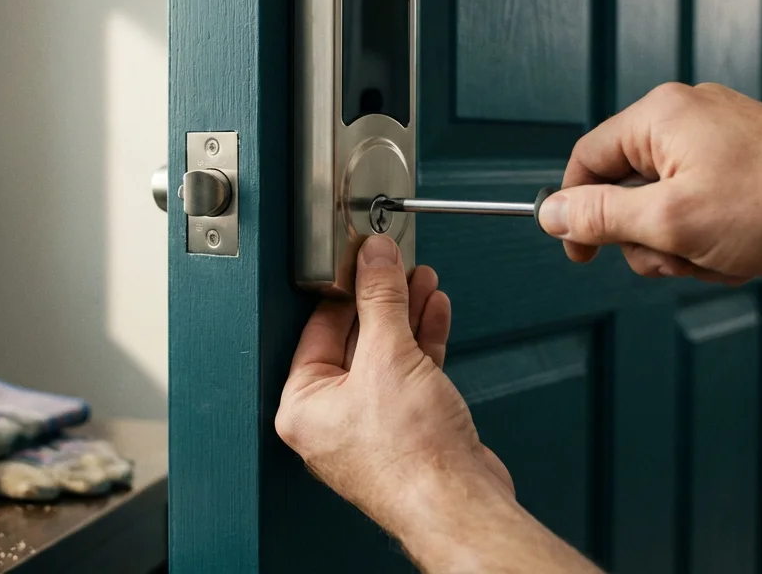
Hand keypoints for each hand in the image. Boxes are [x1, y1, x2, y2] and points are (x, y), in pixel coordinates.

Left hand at [275, 235, 511, 534]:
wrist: (458, 502)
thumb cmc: (410, 458)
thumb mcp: (388, 356)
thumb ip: (380, 299)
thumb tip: (374, 259)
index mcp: (302, 406)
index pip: (318, 328)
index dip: (347, 288)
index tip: (365, 259)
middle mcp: (330, 419)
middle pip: (354, 339)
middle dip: (382, 299)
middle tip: (395, 265)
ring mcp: (370, 425)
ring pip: (385, 355)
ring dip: (406, 314)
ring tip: (421, 279)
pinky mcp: (407, 429)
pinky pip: (409, 374)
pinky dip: (422, 342)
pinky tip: (434, 312)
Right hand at [536, 82, 761, 282]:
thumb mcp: (672, 222)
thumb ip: (601, 216)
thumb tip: (550, 212)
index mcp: (661, 115)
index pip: (587, 160)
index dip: (576, 212)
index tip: (581, 255)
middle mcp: (688, 115)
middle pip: (626, 188)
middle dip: (648, 237)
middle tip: (680, 256)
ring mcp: (719, 137)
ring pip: (665, 205)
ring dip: (682, 244)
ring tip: (720, 255)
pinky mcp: (745, 161)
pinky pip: (700, 204)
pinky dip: (710, 236)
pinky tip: (742, 250)